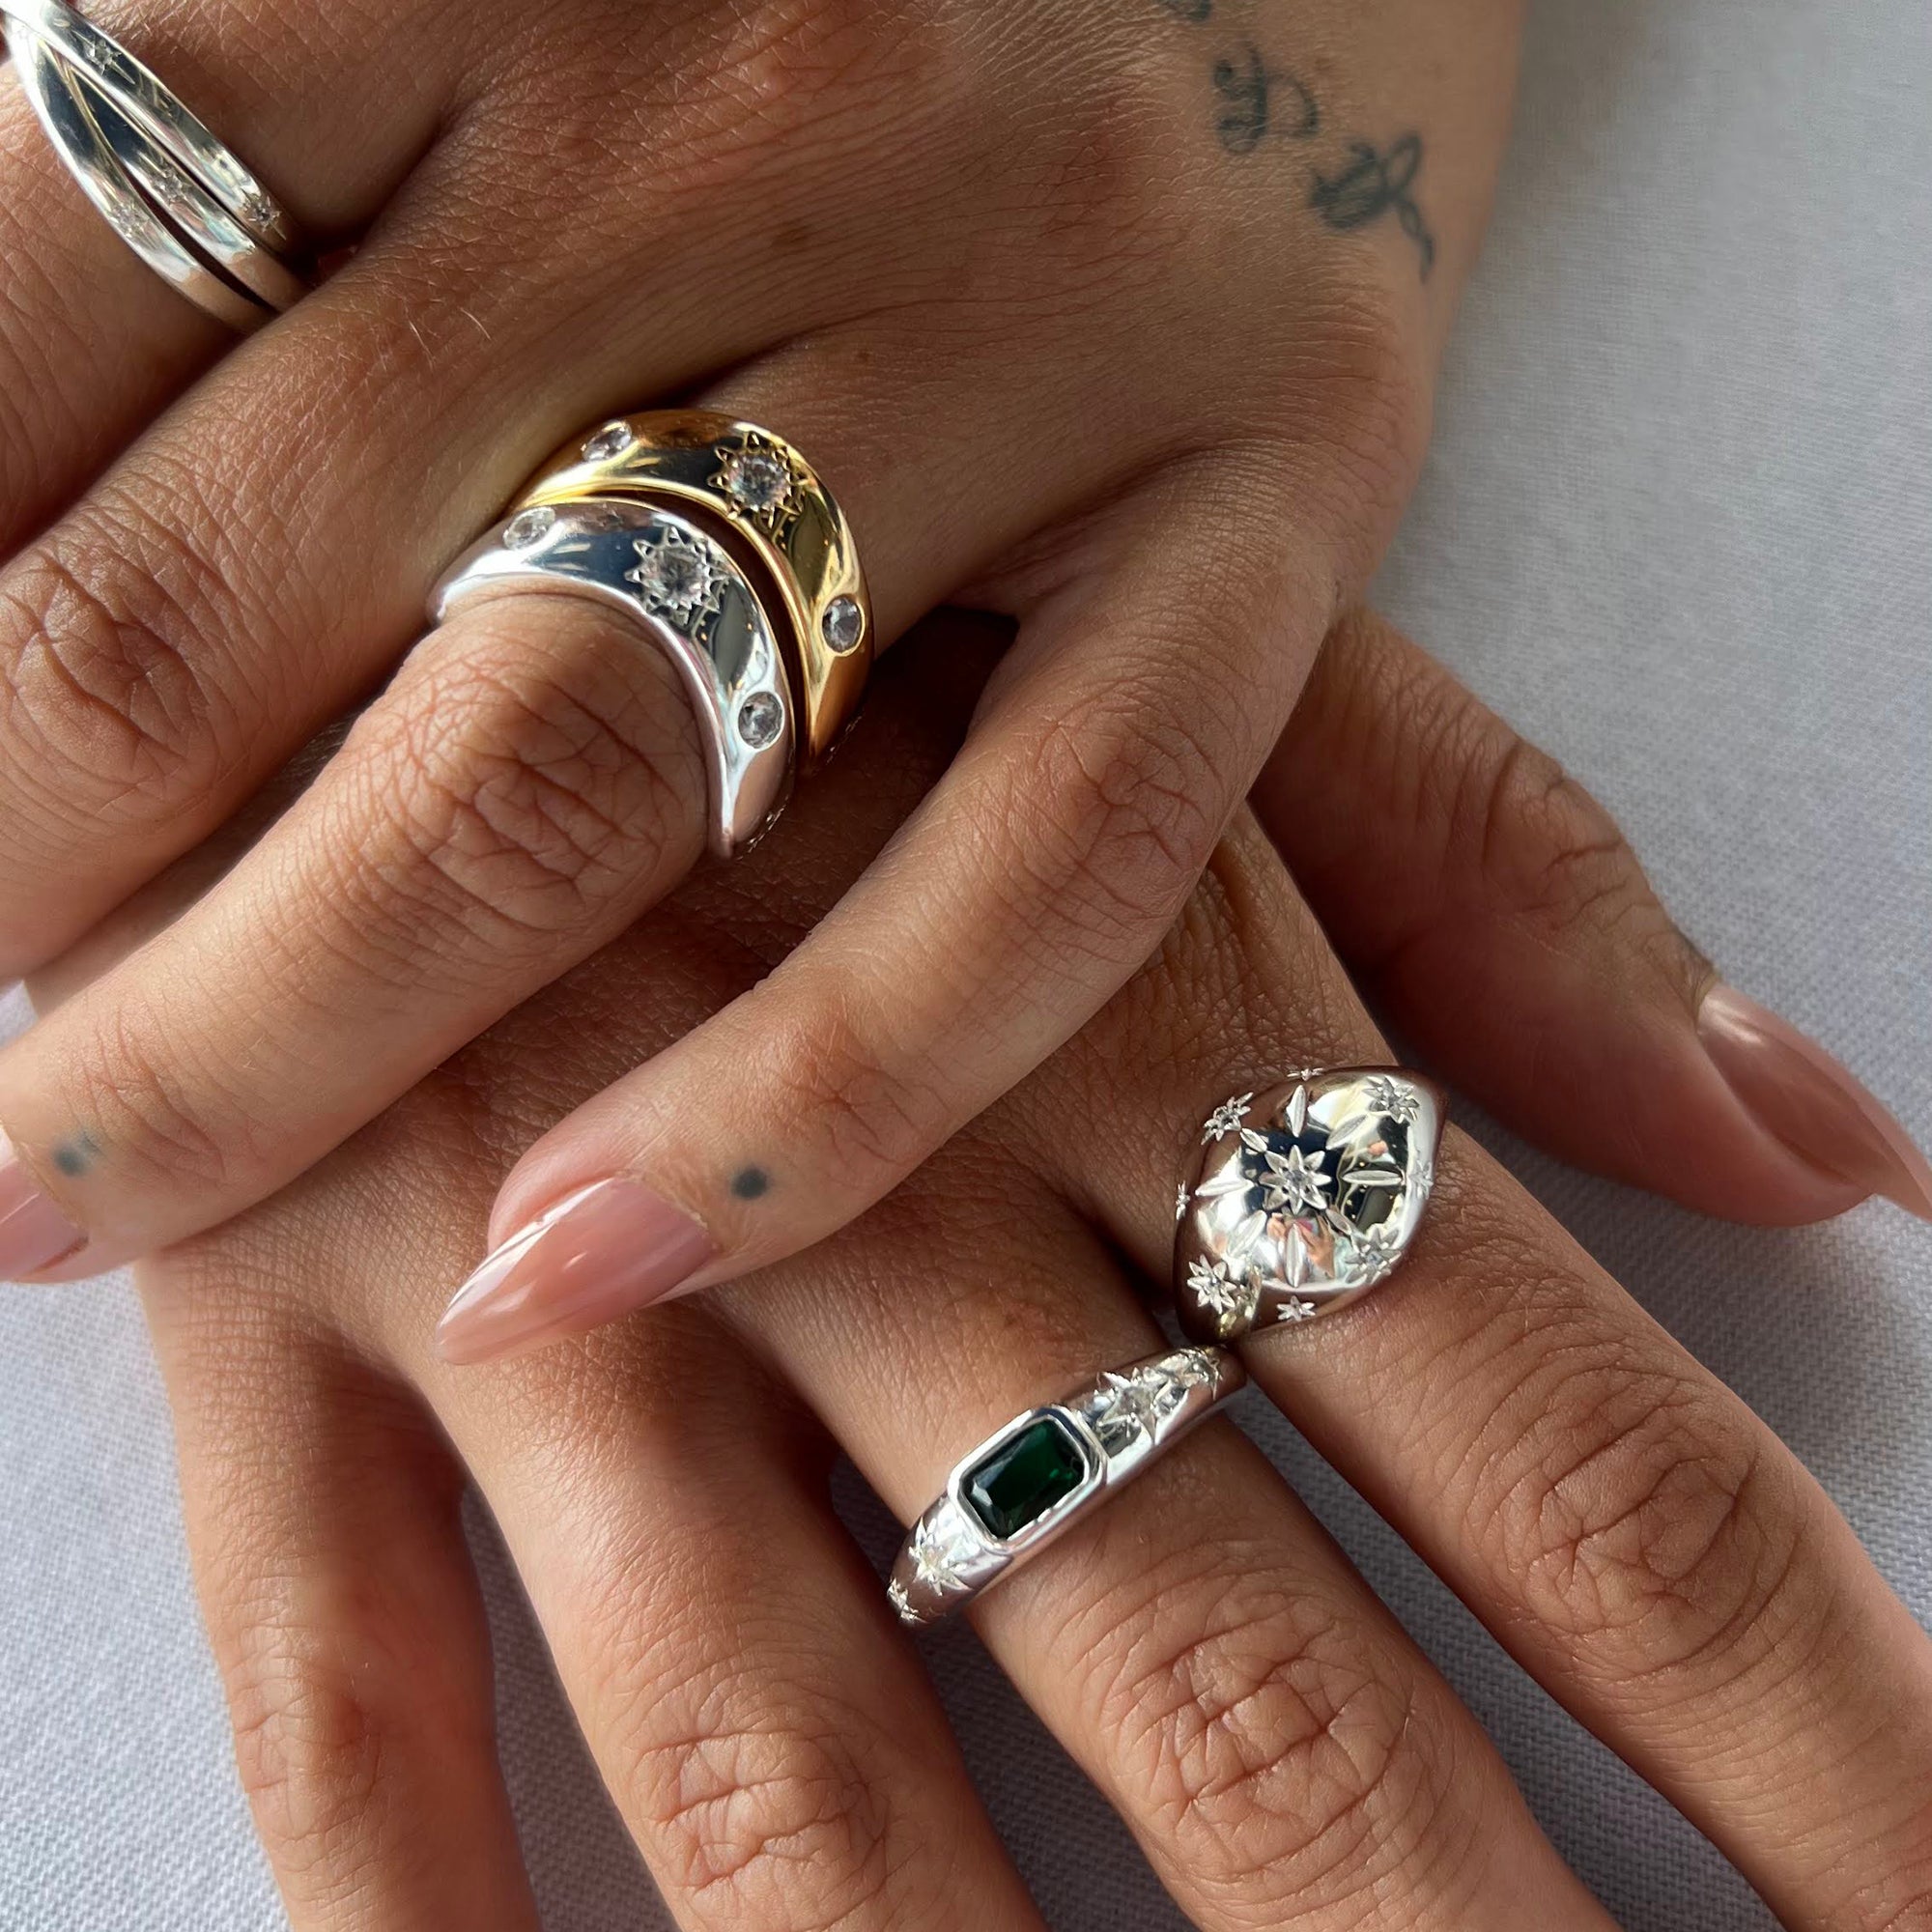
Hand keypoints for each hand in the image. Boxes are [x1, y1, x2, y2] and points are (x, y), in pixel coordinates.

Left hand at [0, 0, 1530, 1292]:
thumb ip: (277, 208)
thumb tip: (15, 547)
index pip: (34, 299)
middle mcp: (761, 102)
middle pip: (251, 583)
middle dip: (3, 869)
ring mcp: (1050, 310)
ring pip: (589, 761)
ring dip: (260, 1036)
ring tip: (61, 1195)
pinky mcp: (1284, 483)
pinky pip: (1045, 856)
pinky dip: (812, 1095)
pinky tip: (567, 1263)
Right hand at [94, 614, 1931, 1926]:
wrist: (398, 516)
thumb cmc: (837, 597)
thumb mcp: (1195, 649)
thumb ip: (1499, 880)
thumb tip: (1831, 1144)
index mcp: (1153, 1022)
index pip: (1560, 1450)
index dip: (1797, 1722)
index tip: (1929, 1908)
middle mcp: (881, 1198)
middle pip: (1222, 1671)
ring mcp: (562, 1284)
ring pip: (789, 1754)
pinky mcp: (285, 1319)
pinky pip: (345, 1673)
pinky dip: (422, 1902)